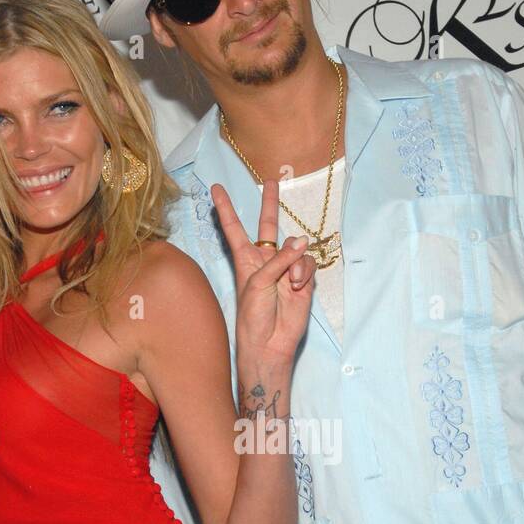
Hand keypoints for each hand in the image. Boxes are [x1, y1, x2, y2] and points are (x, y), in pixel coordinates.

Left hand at [210, 178, 316, 362]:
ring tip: (290, 282)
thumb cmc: (253, 315)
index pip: (233, 228)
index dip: (225, 208)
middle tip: (272, 180)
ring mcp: (285, 268)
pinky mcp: (303, 279)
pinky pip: (307, 263)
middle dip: (270, 204)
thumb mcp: (258, 282)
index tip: (215, 188)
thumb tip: (303, 240)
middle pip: (267, 226)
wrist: (269, 342)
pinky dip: (304, 272)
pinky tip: (297, 286)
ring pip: (295, 247)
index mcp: (245, 259)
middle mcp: (265, 260)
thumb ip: (279, 259)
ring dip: (294, 260)